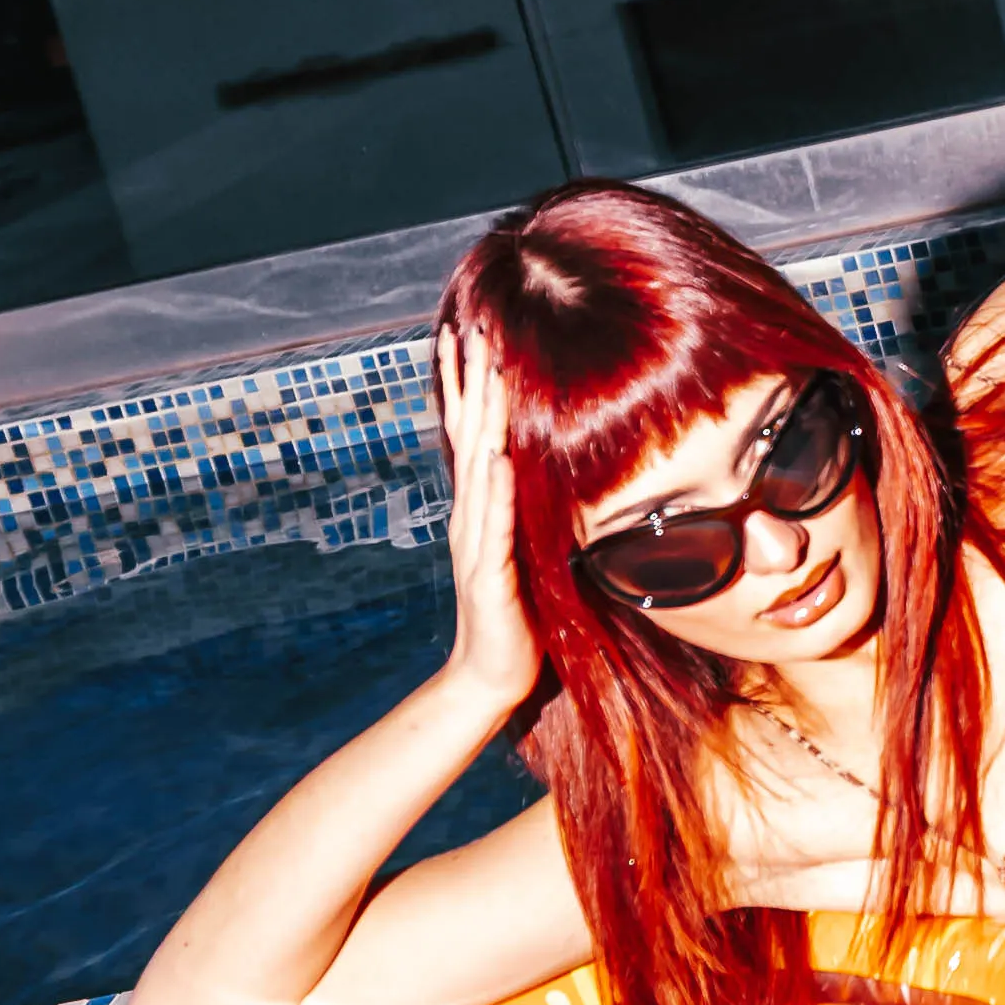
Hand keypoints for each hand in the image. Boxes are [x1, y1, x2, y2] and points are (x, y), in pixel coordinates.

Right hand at [433, 330, 546, 714]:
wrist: (491, 675)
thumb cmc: (516, 615)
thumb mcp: (526, 549)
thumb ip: (524, 509)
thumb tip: (539, 468)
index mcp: (481, 509)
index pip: (471, 434)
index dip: (466, 384)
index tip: (465, 335)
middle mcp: (471, 516)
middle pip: (469, 436)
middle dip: (470, 382)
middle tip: (468, 329)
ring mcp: (476, 543)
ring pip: (480, 468)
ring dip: (483, 420)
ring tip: (486, 374)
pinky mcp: (490, 573)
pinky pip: (494, 524)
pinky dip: (495, 490)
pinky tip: (496, 458)